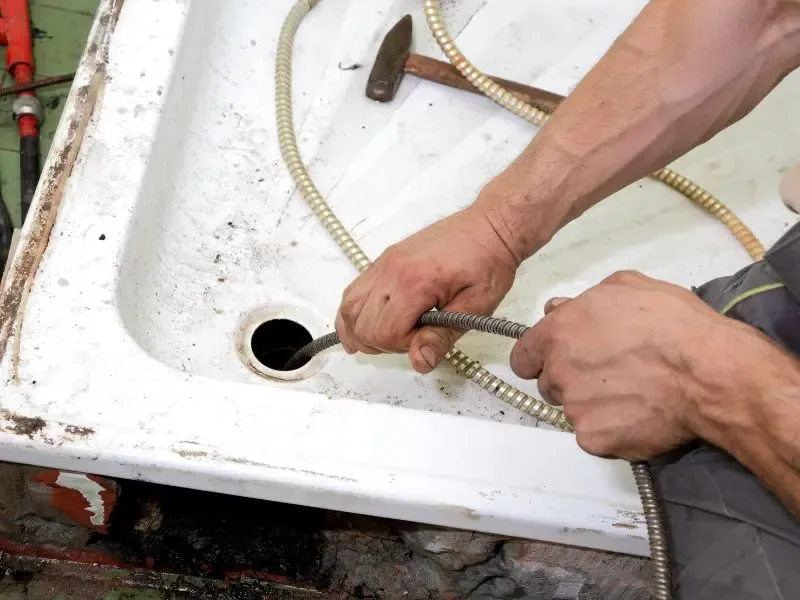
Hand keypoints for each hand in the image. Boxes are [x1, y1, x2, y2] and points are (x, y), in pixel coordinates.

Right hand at [336, 205, 520, 372]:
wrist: (489, 227)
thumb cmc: (488, 262)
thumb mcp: (475, 307)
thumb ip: (442, 336)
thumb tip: (419, 362)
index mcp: (415, 282)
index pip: (384, 332)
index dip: (403, 347)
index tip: (426, 340)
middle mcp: (392, 270)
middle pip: (362, 324)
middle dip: (382, 343)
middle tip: (412, 340)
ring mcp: (384, 263)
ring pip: (349, 307)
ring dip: (360, 331)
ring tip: (382, 341)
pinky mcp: (384, 261)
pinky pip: (354, 290)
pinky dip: (354, 313)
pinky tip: (362, 326)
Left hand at [510, 271, 761, 460]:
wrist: (706, 372)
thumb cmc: (671, 324)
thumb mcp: (625, 288)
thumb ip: (581, 301)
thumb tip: (558, 309)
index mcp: (558, 334)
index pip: (523, 357)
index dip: (540, 359)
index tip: (557, 361)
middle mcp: (558, 372)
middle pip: (549, 385)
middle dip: (571, 381)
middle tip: (609, 374)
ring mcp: (574, 409)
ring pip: (573, 411)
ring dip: (593, 405)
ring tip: (633, 392)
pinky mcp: (594, 439)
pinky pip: (594, 436)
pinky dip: (612, 429)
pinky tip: (639, 414)